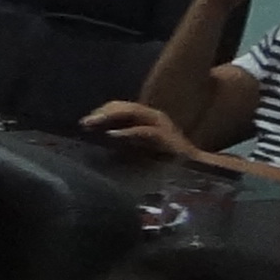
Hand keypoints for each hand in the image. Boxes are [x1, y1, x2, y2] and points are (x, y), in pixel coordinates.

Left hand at [79, 99, 209, 161]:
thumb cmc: (163, 164)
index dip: (101, 113)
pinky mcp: (168, 138)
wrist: (196, 172)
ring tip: (94, 123)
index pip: (118, 108)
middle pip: (123, 107)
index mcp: (144, 119)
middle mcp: (153, 118)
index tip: (83, 124)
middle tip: (84, 123)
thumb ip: (119, 143)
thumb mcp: (136, 151)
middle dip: (102, 113)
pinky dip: (128, 132)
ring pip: (134, 112)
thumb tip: (95, 139)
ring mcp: (162, 125)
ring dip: (111, 117)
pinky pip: (146, 131)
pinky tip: (113, 135)